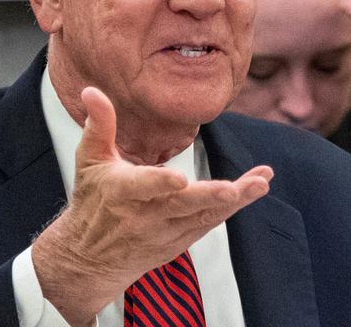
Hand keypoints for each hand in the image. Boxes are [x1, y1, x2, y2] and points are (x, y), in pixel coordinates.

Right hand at [32, 87, 272, 325]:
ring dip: (235, 200)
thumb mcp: (89, 161)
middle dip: (209, 196)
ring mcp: (164, 232)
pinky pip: (208, 223)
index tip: (180, 178)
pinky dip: (231, 208)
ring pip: (203, 216)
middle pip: (181, 206)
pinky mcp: (179, 242)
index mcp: (120, 192)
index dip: (160, 183)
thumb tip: (92, 89)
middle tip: (235, 188)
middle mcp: (144, 216)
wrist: (89, 260)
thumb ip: (99, 125)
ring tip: (261, 182)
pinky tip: (254, 189)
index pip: (142, 187)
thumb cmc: (92, 200)